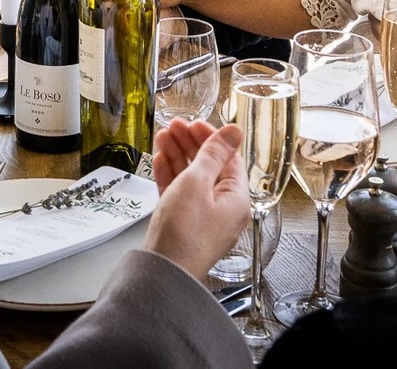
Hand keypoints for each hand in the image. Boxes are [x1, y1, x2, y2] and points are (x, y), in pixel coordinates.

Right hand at [144, 120, 249, 279]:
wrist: (162, 272)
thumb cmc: (183, 231)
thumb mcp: (198, 182)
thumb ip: (213, 153)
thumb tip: (234, 131)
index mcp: (236, 199)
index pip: (229, 159)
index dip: (211, 138)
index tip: (193, 123)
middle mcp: (223, 209)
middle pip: (209, 167)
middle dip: (191, 144)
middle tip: (173, 126)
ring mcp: (202, 218)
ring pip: (192, 179)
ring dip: (178, 156)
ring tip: (162, 136)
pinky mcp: (183, 226)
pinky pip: (180, 194)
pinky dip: (170, 176)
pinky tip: (160, 160)